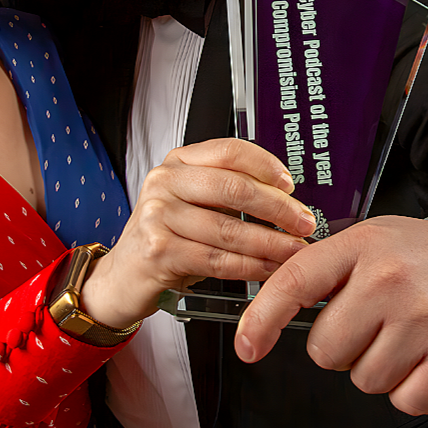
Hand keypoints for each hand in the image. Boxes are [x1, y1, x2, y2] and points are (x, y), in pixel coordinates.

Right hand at [82, 138, 315, 327]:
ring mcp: (158, 216)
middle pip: (233, 188)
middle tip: (304, 222)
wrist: (123, 276)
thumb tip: (285, 198)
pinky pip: (218, 260)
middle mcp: (164, 183)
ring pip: (229, 230)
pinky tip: (269, 269)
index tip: (290, 185)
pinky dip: (250, 267)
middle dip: (278, 208)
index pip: (229, 150)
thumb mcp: (192, 205)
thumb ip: (227, 193)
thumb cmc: (166, 239)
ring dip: (271, 244)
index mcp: (176, 163)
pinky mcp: (159, 251)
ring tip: (294, 251)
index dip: (265, 165)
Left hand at [234, 217, 427, 415]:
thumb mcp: (369, 242)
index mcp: (359, 248)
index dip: (261, 319)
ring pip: (364, 379)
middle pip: (325, 351)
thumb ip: (322, 272)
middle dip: (341, 348)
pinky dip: (412, 390)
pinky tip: (425, 358)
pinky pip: (406, 399)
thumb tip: (265, 314)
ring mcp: (424, 318)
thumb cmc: (422, 255)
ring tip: (405, 336)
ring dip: (379, 368)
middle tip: (372, 326)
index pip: (294, 283)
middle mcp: (390, 280)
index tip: (246, 348)